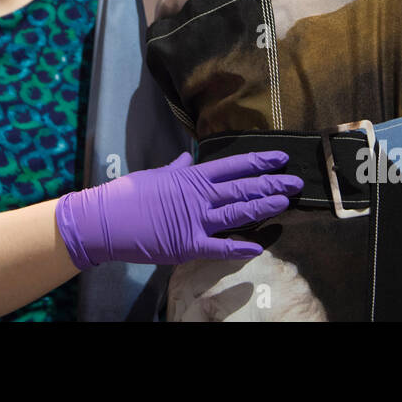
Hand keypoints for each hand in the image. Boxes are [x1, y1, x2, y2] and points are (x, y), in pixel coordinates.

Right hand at [55, 150, 302, 269]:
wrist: (105, 220)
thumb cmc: (127, 195)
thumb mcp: (154, 175)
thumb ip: (175, 167)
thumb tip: (187, 155)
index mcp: (191, 177)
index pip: (234, 165)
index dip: (260, 161)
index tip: (280, 157)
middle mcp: (198, 196)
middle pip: (243, 188)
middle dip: (272, 184)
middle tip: (296, 182)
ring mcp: (195, 221)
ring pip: (238, 212)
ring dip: (264, 207)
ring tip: (286, 203)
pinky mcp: (187, 244)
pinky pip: (219, 246)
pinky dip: (239, 246)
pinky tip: (258, 245)